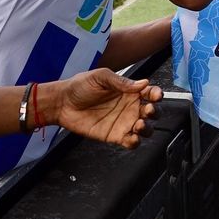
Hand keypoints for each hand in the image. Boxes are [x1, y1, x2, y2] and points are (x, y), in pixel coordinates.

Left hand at [45, 70, 161, 149]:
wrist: (62, 103)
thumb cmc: (80, 86)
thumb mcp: (100, 77)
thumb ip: (121, 81)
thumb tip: (142, 83)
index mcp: (128, 91)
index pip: (149, 93)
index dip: (156, 94)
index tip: (155, 95)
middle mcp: (129, 107)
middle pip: (152, 112)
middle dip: (155, 112)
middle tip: (148, 110)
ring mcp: (123, 122)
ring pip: (145, 129)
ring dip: (147, 128)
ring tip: (138, 124)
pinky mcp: (115, 136)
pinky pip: (131, 142)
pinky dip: (135, 142)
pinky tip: (131, 137)